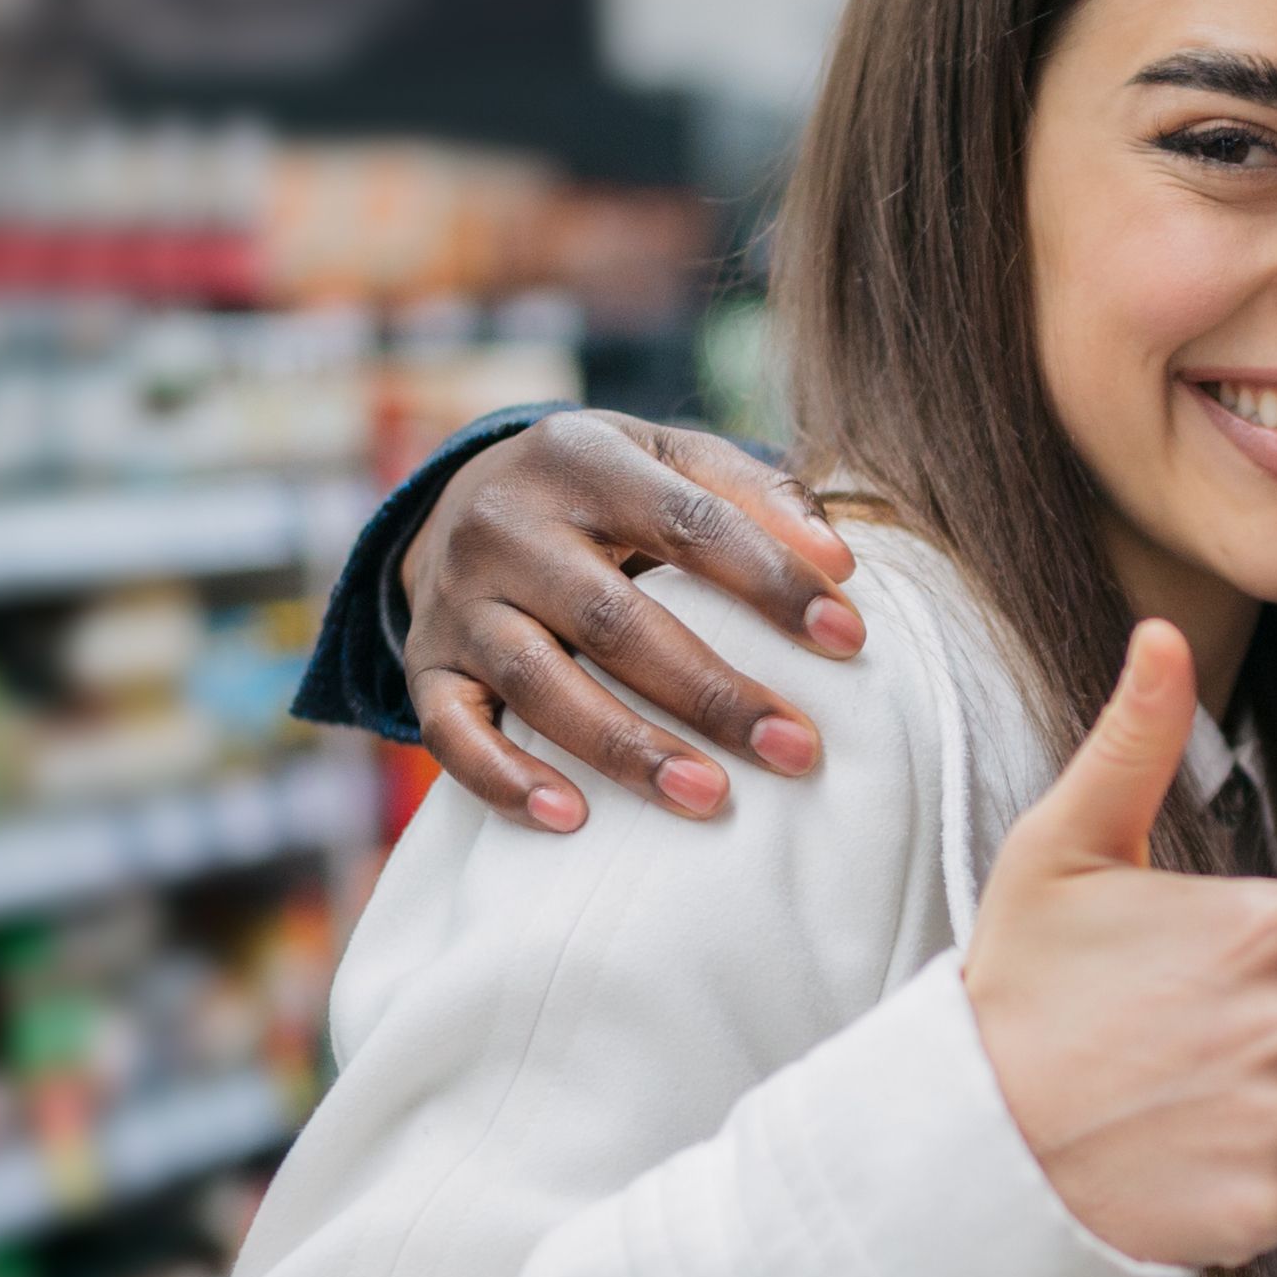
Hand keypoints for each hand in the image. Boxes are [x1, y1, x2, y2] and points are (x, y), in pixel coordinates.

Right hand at [399, 411, 863, 829]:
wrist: (456, 496)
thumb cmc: (603, 490)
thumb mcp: (667, 457)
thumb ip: (752, 493)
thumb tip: (838, 560)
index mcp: (581, 459)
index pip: (688, 522)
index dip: (771, 581)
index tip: (849, 639)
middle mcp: (507, 525)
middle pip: (615, 619)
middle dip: (712, 692)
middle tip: (796, 751)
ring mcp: (459, 599)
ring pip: (538, 681)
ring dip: (625, 747)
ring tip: (709, 797)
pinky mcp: (427, 664)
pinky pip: (451, 731)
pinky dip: (504, 779)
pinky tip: (571, 819)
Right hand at [964, 624, 1276, 1270]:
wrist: (963, 1141)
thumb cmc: (1016, 988)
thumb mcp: (1063, 846)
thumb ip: (1135, 739)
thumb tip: (1165, 631)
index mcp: (1273, 926)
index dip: (1271, 956)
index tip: (1193, 976)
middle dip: (1267, 1031)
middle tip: (1163, 1041)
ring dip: (1262, 1111)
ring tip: (1164, 1101)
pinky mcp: (1272, 1207)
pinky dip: (1248, 1186)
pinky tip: (1173, 1161)